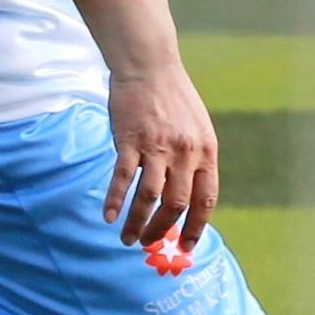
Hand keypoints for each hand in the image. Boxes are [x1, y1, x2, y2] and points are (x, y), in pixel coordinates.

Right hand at [102, 57, 218, 250]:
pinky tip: (108, 217)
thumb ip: (195, 160)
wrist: (150, 67)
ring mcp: (158, 147)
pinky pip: (123, 177)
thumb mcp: (197, 130)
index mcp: (205, 152)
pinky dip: (115, 200)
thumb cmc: (174, 100)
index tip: (185, 247)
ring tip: (127, 239)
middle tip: (149, 244)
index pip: (205, 199)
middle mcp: (185, 153)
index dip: (196, 226)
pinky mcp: (130, 140)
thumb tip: (188, 197)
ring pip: (150, 197)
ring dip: (138, 222)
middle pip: (177, 204)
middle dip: (163, 230)